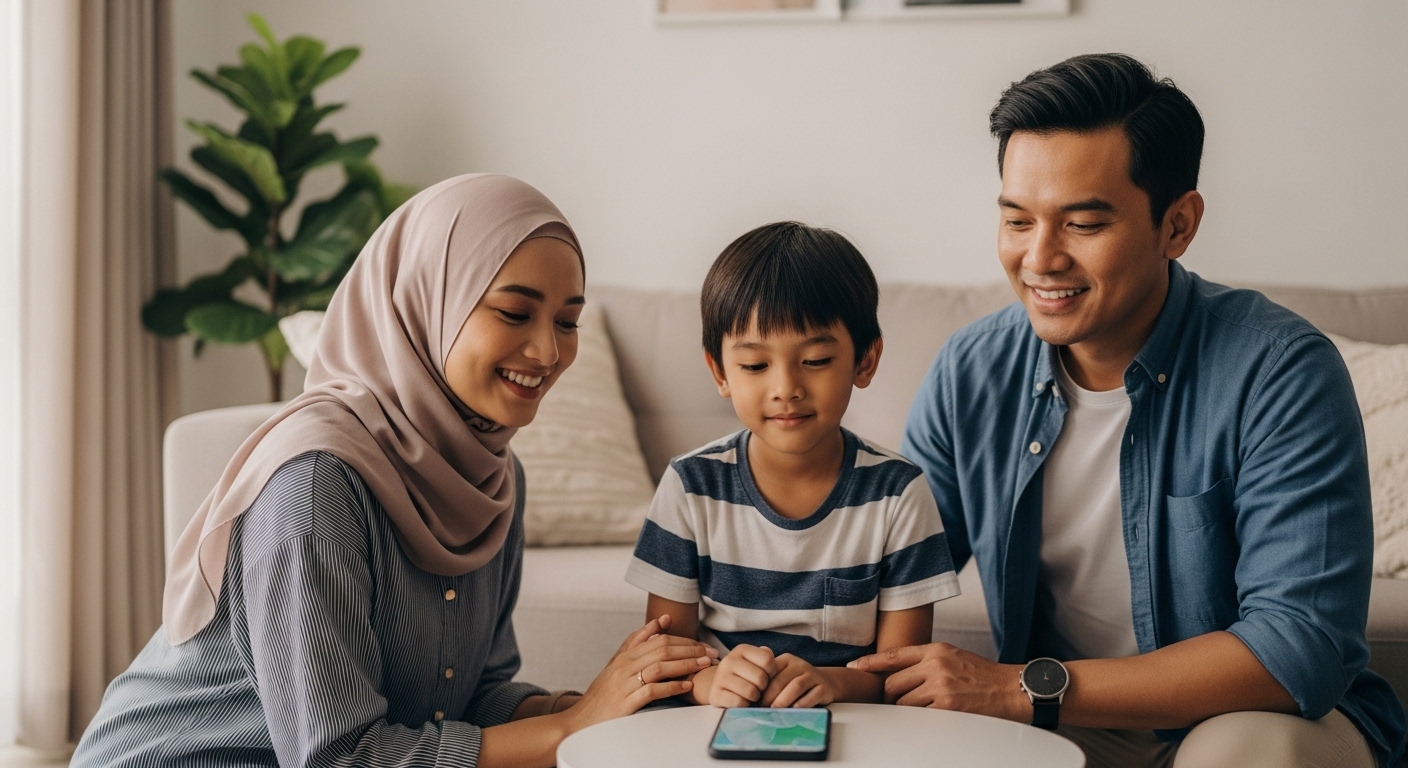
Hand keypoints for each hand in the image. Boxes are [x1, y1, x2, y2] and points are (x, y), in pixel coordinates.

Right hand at [564, 615, 717, 732]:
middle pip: (662, 650)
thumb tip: (660, 620)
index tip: (703, 645)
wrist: (581, 719)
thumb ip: (637, 642)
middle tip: (711, 654)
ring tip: (704, 665)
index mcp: (625, 656)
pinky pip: (652, 690)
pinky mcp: (626, 703)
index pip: (659, 640)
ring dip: (686, 665)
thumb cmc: (603, 693)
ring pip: (660, 667)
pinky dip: (671, 687)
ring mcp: (625, 684)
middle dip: (691, 650)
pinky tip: (686, 686)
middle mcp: (624, 666)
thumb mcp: (617, 664)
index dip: (684, 641)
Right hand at [707, 644, 777, 707]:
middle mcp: (729, 660)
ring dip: (755, 697)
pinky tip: (742, 702)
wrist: (720, 686)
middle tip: (759, 689)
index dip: (772, 671)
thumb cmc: (745, 674)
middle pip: (760, 677)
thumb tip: (770, 657)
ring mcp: (720, 677)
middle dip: (764, 687)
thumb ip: (767, 658)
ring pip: (751, 691)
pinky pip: (739, 702)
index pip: (767, 660)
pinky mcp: (715, 694)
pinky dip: (744, 705)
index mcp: (741, 649)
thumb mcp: (755, 662)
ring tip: (751, 696)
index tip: (767, 676)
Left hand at [760, 654, 834, 707]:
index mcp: (786, 660)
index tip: (754, 700)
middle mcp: (799, 664)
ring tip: (776, 711)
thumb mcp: (782, 677)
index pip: (770, 671)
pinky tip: (794, 710)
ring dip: (784, 700)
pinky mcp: (823, 687)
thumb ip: (769, 683)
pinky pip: (813, 695)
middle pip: (782, 680)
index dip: (761, 687)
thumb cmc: (795, 683)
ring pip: (796, 686)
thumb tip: (751, 698)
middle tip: (763, 709)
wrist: (824, 683)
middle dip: (770, 696)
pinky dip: (803, 703)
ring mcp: (812, 675)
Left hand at [848, 642, 1027, 720]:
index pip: (894, 655)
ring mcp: (940, 686)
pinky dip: (920, 718)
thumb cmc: (983, 675)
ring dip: (906, 708)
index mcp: (936, 650)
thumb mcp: (953, 656)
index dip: (871, 662)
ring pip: (903, 701)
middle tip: (901, 700)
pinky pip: (919, 715)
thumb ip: (927, 660)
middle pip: (893, 682)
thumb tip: (900, 671)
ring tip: (922, 707)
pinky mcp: (947, 706)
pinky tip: (932, 715)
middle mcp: (936, 665)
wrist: (1011, 690)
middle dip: (892, 694)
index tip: (856, 666)